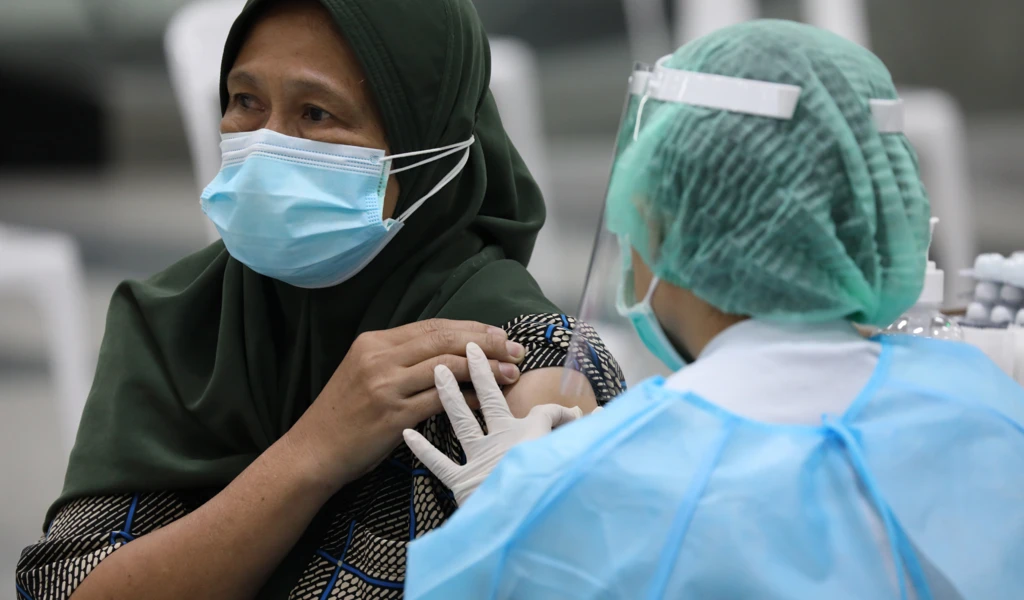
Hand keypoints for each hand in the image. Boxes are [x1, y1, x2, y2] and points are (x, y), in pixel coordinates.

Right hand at [288, 320, 525, 492]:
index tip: (499, 334)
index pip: (433, 326)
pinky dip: (470, 397)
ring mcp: (386, 386)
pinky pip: (442, 401)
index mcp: (374, 342)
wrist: (312, 451)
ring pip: (447, 367)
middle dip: (486, 342)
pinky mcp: (393, 415)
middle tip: (516, 348)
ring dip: (485, 368)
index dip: (471, 328)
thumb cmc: (344, 415)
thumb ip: (399, 358)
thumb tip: (447, 350)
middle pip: (444, 339)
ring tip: (511, 372)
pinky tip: (489, 399)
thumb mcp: (364, 372)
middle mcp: (379, 358)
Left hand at [403, 343, 582, 504]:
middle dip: (481, 371)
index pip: (546, 413)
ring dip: (450, 396)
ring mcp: (482, 460)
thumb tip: (597, 419)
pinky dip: (424, 450)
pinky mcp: (464, 483)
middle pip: (492, 400)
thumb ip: (581, 438)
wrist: (528, 526)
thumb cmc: (552, 493)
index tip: (567, 410)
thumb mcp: (573, 462)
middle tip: (472, 348)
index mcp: (533, 436)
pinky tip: (407, 434)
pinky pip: (440, 464)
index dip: (558, 410)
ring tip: (438, 371)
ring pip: (462, 422)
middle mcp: (505, 441)